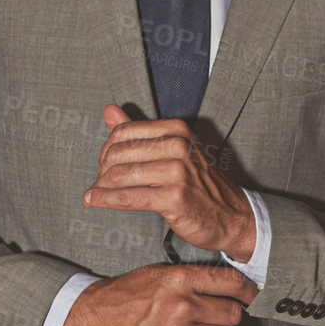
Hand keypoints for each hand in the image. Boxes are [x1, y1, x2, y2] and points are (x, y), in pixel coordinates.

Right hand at [60, 263, 257, 325]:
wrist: (95, 318)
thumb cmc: (125, 295)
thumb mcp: (159, 273)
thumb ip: (191, 278)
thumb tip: (222, 285)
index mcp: (180, 279)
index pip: (232, 284)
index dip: (247, 291)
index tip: (250, 296)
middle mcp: (182, 305)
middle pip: (233, 314)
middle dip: (229, 316)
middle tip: (218, 317)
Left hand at [84, 104, 254, 259]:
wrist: (230, 215)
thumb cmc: (199, 184)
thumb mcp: (174, 149)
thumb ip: (139, 131)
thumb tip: (109, 111)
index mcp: (176, 130)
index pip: (124, 132)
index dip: (107, 149)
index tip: (104, 164)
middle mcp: (178, 147)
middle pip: (119, 153)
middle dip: (102, 170)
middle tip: (101, 182)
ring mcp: (177, 172)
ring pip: (120, 176)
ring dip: (102, 187)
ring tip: (97, 193)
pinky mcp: (173, 198)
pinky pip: (128, 197)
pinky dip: (105, 200)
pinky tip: (94, 200)